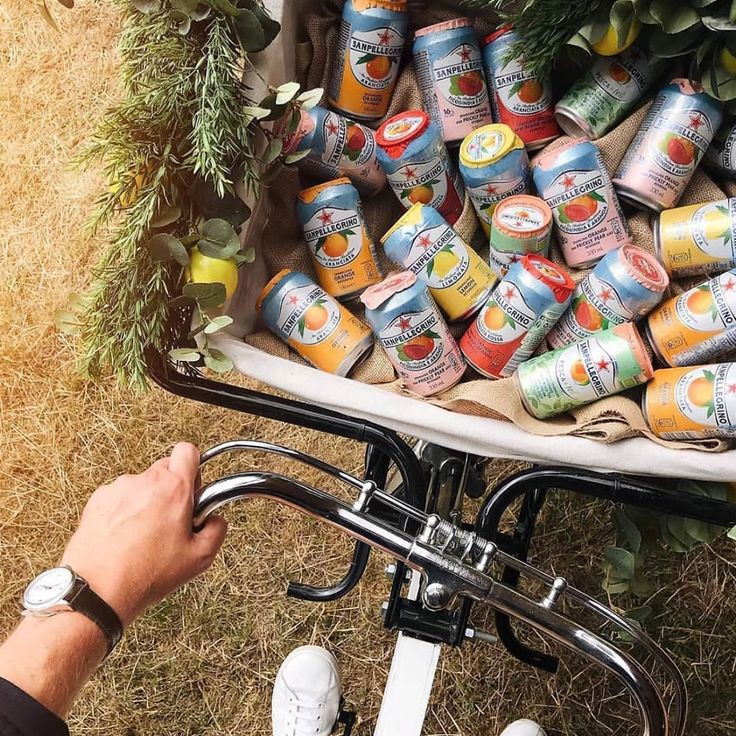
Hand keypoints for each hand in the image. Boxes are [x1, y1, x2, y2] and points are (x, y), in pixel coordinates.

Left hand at [61, 442, 226, 627]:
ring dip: (146, 501)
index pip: (188, 451)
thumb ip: (217, 530)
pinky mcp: (98, 500)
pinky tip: (124, 537)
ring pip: (142, 485)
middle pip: (165, 468)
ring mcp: (119, 489)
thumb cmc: (144, 574)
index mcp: (174, 489)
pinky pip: (119, 497)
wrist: (97, 591)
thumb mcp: (199, 559)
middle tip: (172, 518)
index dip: (194, 467)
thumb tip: (215, 520)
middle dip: (172, 489)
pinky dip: (123, 511)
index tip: (193, 487)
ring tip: (143, 535)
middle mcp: (145, 482)